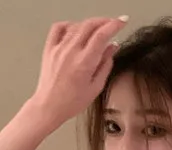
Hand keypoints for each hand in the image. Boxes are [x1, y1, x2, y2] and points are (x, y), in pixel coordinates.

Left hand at [29, 16, 127, 131]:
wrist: (49, 107)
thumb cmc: (71, 102)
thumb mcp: (95, 87)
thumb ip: (105, 65)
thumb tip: (112, 47)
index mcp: (84, 63)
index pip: (102, 35)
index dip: (115, 25)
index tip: (122, 21)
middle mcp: (71, 52)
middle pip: (90, 25)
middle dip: (104, 21)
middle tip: (112, 24)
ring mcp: (59, 48)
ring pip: (77, 25)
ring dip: (89, 24)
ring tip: (96, 30)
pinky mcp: (50, 48)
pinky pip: (59, 27)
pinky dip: (69, 24)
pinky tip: (76, 30)